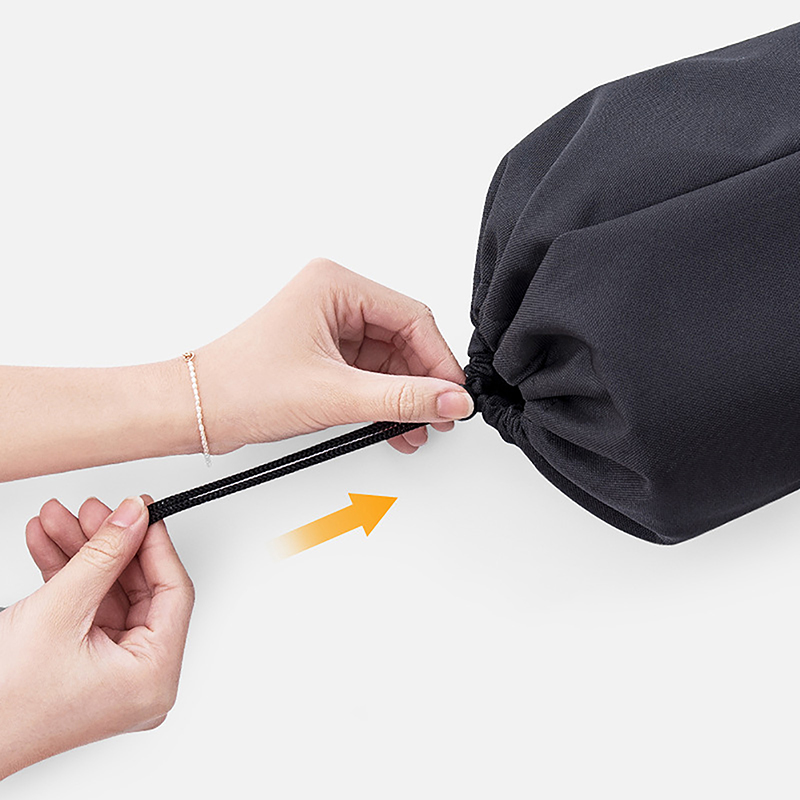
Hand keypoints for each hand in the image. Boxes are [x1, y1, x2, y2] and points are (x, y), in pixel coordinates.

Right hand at [0, 495, 193, 779]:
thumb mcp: (62, 609)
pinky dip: (69, 576)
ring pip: (110, 594)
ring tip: (58, 519)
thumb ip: (105, 555)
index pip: (173, 591)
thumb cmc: (6, 703)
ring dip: (82, 554)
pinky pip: (89, 609)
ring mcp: (115, 674)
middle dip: (109, 544)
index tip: (142, 509)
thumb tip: (135, 515)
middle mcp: (142, 679)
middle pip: (140, 589)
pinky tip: (49, 544)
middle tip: (92, 510)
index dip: (155, 544)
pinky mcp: (88, 667)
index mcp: (154, 677)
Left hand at [196, 258, 472, 454]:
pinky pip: (370, 373)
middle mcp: (334, 299)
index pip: (412, 317)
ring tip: (416, 428)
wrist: (198, 412)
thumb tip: (451, 400)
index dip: (439, 359)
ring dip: (405, 396)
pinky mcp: (324, 352)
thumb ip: (402, 399)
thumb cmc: (242, 387)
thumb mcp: (335, 395)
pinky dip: (384, 400)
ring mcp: (329, 326)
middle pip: (404, 338)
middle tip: (440, 415)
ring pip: (390, 359)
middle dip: (423, 381)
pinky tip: (394, 425)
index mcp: (335, 285)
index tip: (454, 394)